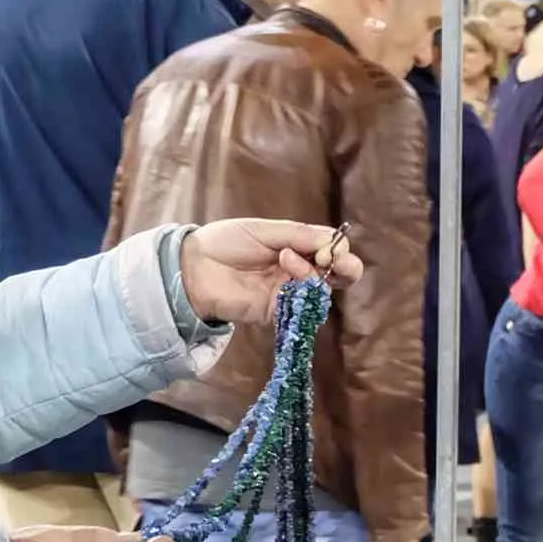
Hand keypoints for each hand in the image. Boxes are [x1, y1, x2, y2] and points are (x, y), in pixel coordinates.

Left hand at [180, 220, 365, 324]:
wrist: (196, 267)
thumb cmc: (227, 242)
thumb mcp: (265, 230)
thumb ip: (300, 235)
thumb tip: (334, 242)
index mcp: (298, 247)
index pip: (333, 249)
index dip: (339, 249)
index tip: (329, 246)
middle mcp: (299, 270)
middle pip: (339, 274)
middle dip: (347, 268)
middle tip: (338, 262)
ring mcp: (290, 292)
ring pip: (322, 289)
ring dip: (310, 272)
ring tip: (285, 258)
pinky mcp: (278, 312)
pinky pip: (303, 308)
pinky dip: (302, 293)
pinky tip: (286, 277)